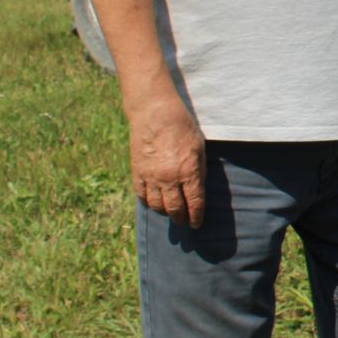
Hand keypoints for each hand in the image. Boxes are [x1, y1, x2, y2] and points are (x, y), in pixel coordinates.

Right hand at [128, 96, 206, 227]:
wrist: (155, 114)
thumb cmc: (182, 128)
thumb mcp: (199, 149)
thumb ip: (199, 172)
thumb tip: (198, 191)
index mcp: (189, 172)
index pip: (194, 203)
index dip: (196, 217)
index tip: (197, 224)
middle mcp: (169, 178)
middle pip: (175, 209)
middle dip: (181, 219)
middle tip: (184, 222)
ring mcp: (151, 177)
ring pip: (157, 206)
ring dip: (165, 213)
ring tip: (170, 213)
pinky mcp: (137, 172)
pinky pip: (141, 196)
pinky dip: (148, 203)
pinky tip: (154, 203)